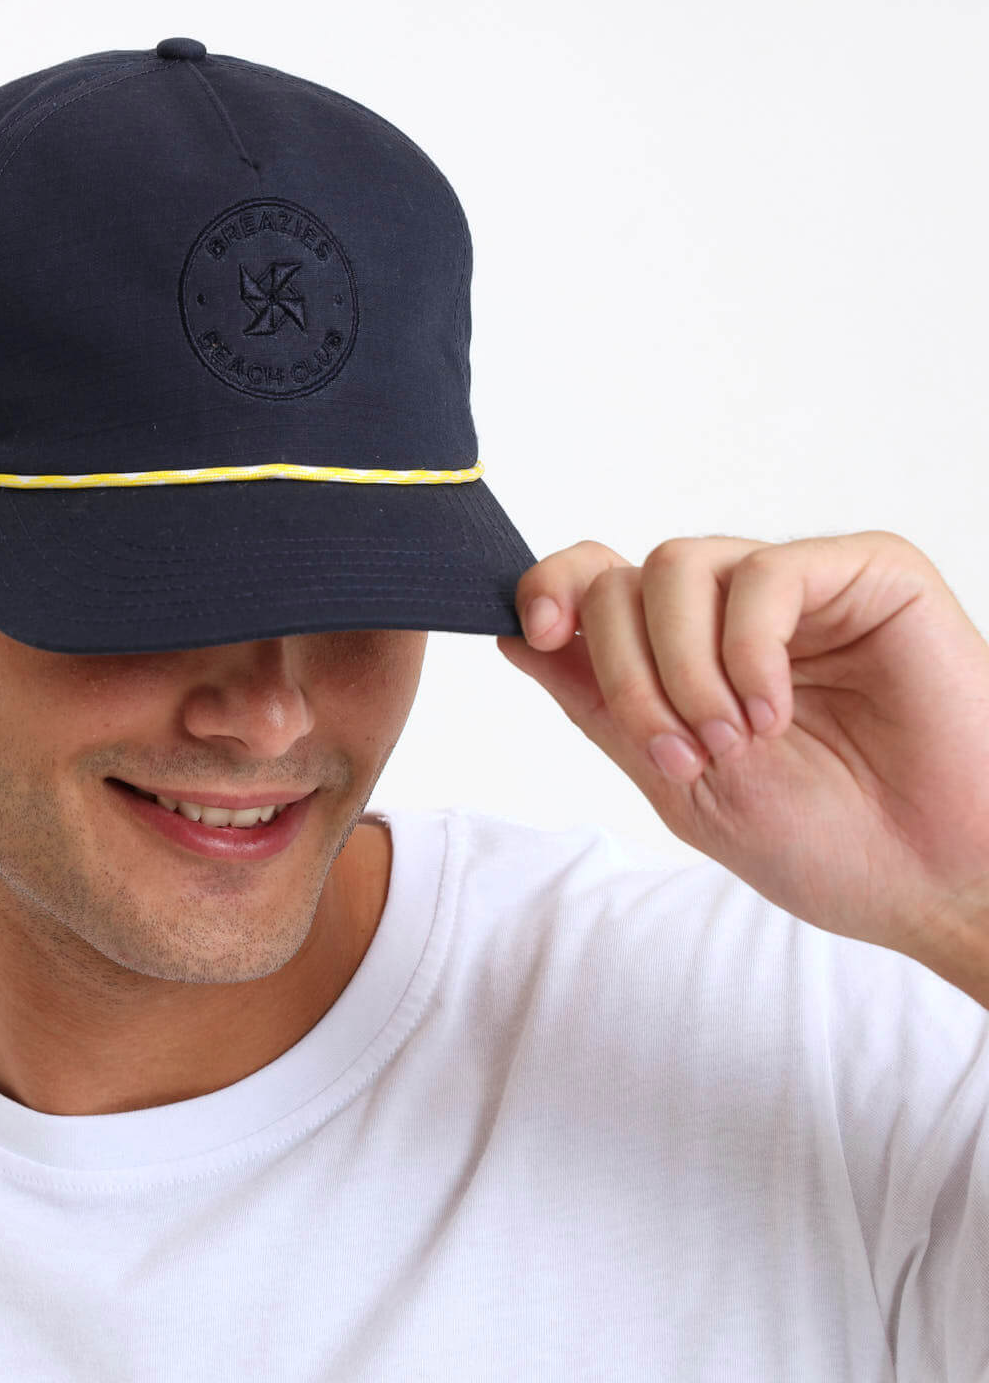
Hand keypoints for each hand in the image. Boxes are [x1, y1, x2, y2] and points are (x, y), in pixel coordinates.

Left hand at [496, 531, 988, 975]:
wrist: (933, 881)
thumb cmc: (823, 843)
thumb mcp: (676, 781)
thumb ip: (598, 705)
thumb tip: (513, 636)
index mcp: (683, 652)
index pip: (593, 580)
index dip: (548, 588)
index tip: (535, 633)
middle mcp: (731, 610)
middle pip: (621, 579)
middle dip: (627, 673)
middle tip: (681, 752)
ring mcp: (797, 586)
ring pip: (678, 565)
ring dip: (683, 668)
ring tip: (733, 741)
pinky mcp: (866, 573)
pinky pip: (764, 574)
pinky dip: (747, 650)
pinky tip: (773, 712)